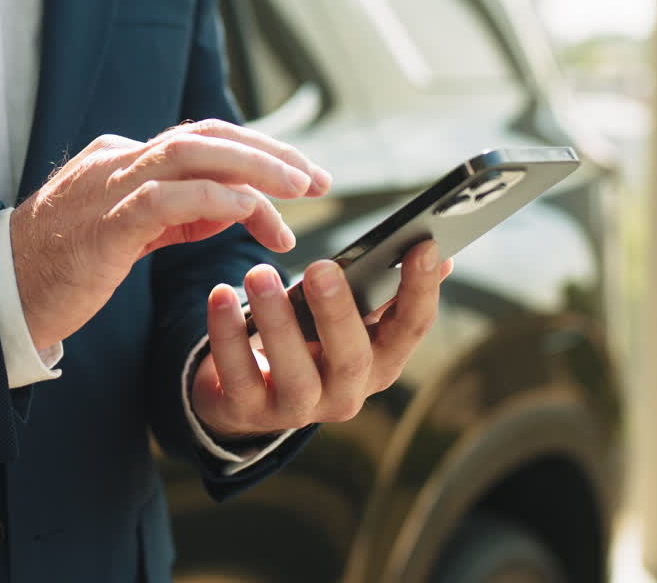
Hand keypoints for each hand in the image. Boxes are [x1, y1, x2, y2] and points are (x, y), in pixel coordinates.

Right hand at [9, 119, 329, 349]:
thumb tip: (238, 205)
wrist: (1, 293)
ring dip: (256, 167)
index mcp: (123, 158)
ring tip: (301, 189)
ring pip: (192, 152)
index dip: (258, 153)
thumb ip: (179, 213)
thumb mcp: (130, 232)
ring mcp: (109, 185)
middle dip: (270, 152)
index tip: (302, 178)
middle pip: (206, 134)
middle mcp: (118, 159)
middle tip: (318, 178)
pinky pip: (170, 197)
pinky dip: (218, 197)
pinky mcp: (106, 223)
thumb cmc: (63, 267)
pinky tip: (253, 210)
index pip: (202, 141)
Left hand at [190, 240, 453, 437]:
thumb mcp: (346, 321)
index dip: (421, 290)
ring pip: (294, 369)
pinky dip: (227, 332)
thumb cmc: (306, 342)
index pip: (411, 329)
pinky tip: (219, 295)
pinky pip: (238, 373)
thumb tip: (437, 251)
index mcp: (380, 362)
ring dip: (277, 320)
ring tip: (259, 274)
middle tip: (320, 267)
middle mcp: (347, 392)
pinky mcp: (248, 410)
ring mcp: (298, 408)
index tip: (423, 246)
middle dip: (338, 311)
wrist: (244, 396)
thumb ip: (382, 291)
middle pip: (353, 356)